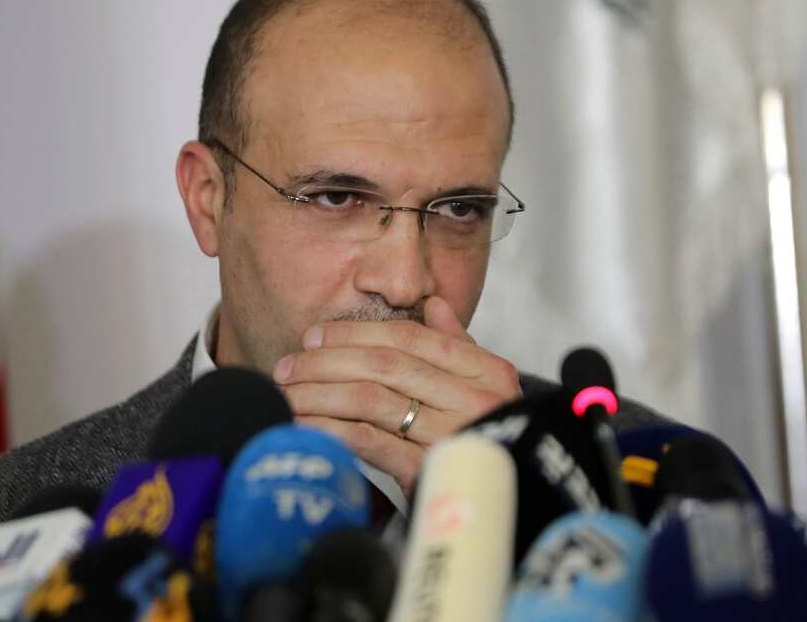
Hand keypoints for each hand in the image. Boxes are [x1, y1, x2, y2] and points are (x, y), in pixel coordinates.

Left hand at [271, 296, 522, 495]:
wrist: (520, 501)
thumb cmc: (491, 438)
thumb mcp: (489, 388)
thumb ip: (459, 345)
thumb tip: (434, 305)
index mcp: (487, 372)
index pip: (411, 337)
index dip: (356, 332)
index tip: (315, 336)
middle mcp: (472, 400)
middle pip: (384, 365)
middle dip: (326, 362)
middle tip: (288, 366)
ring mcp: (451, 436)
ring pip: (371, 400)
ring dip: (319, 394)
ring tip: (286, 394)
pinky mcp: (428, 474)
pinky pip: (369, 442)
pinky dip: (330, 429)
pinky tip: (304, 425)